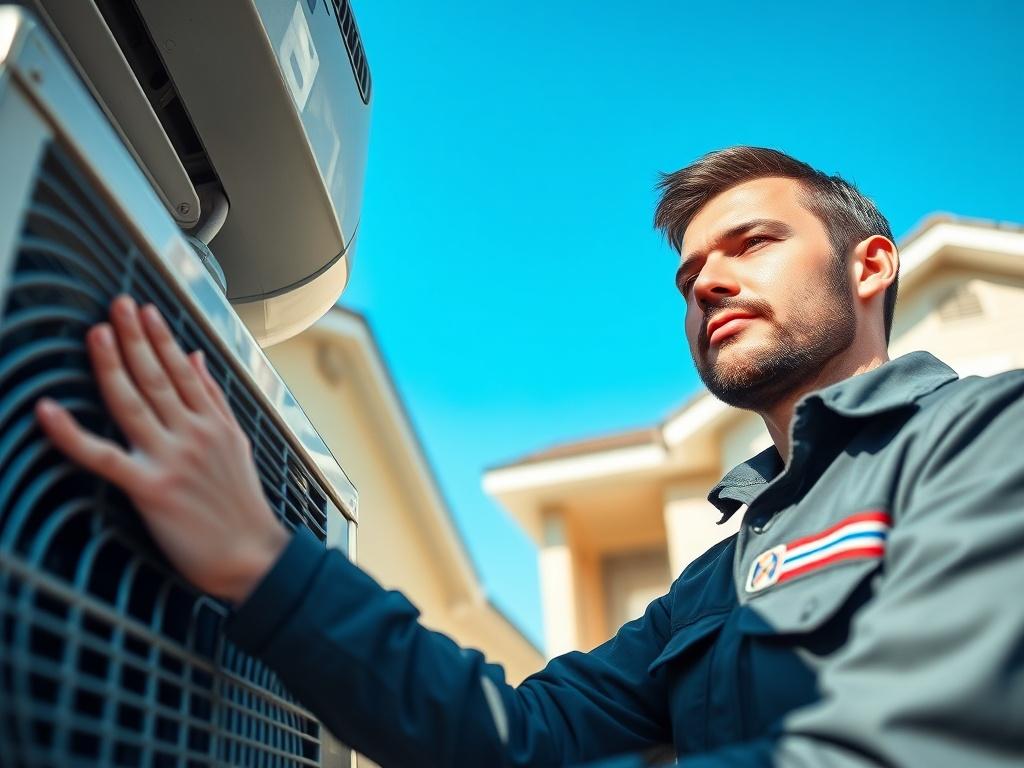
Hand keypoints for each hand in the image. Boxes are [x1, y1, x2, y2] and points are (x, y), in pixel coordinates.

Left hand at [34, 295, 288, 604]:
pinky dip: (71, 433)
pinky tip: (49, 410)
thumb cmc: (243, 507)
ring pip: (132, 402)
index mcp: (212, 424)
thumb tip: (196, 360)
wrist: (253, 556)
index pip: (182, 370)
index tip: (144, 311)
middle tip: (117, 305)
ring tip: (97, 332)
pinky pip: (102, 456)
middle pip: (156, 376)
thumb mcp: (237, 444)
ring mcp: (171, 458)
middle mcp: (192, 434)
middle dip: (134, 336)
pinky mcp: (150, 487)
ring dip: (111, 363)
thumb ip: (215, 399)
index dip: (160, 337)